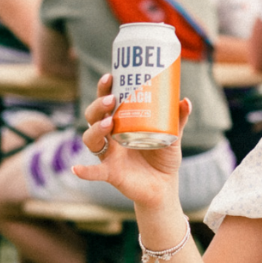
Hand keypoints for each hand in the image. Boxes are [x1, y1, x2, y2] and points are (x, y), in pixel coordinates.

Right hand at [71, 72, 191, 209]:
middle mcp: (110, 137)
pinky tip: (77, 169)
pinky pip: (94, 172)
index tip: (111, 76)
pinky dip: (85, 171)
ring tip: (109, 123)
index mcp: (121, 123)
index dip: (104, 89)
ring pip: (91, 139)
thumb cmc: (163, 156)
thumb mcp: (173, 135)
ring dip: (96, 129)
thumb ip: (178, 119)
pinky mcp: (111, 173)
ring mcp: (108, 155)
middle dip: (98, 106)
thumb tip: (185, 101)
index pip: (107, 103)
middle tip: (112, 99)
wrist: (164, 186)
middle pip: (93, 117)